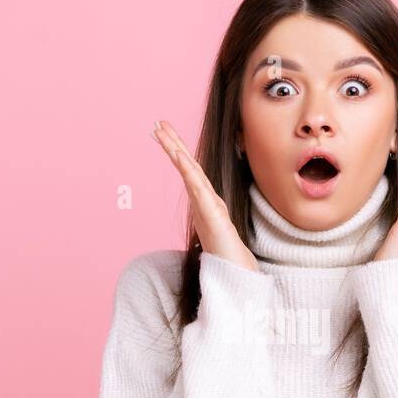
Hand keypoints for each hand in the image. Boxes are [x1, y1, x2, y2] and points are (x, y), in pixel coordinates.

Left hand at [151, 120, 259, 272]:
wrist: (239, 274)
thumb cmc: (226, 258)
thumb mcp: (209, 239)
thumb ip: (205, 226)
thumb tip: (201, 221)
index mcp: (204, 203)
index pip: (188, 173)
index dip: (176, 153)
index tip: (163, 136)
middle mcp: (207, 199)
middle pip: (188, 166)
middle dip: (173, 143)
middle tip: (159, 123)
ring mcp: (211, 205)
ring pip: (191, 171)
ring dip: (176, 149)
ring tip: (162, 131)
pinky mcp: (213, 214)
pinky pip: (198, 187)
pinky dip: (188, 170)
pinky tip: (179, 156)